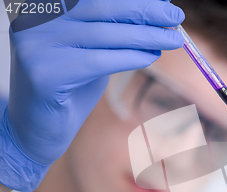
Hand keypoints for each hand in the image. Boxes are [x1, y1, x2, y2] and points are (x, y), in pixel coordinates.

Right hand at [0, 0, 184, 191]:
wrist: (38, 129)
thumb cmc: (69, 87)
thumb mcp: (93, 51)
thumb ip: (115, 32)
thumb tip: (156, 14)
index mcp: (45, 10)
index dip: (135, 1)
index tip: (166, 5)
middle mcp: (35, 22)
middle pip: (100, 8)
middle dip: (144, 12)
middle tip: (176, 16)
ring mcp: (36, 46)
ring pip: (103, 34)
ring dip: (145, 35)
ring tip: (173, 39)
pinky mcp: (44, 73)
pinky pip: (97, 61)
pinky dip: (129, 58)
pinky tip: (150, 57)